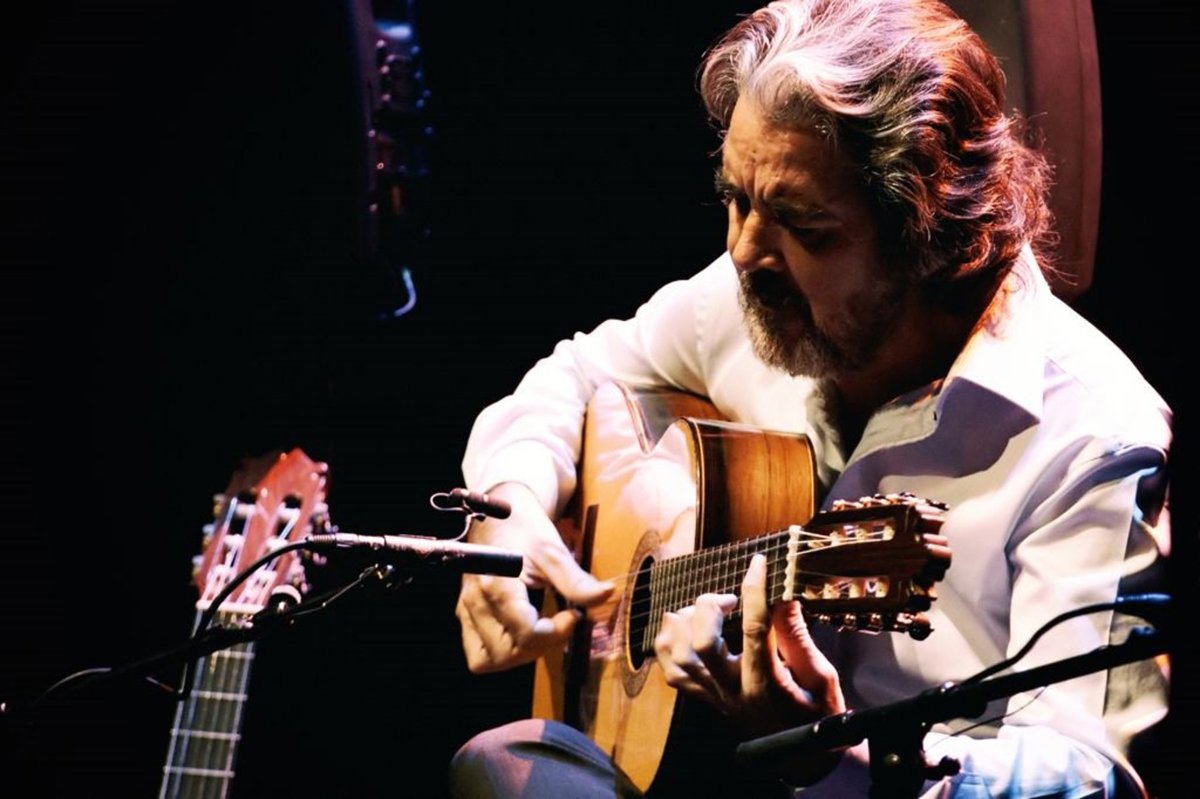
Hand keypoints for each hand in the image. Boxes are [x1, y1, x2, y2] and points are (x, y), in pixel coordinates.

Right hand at [454, 482, 613, 672]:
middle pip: (508, 652)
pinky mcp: (466, 616)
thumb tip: (607, 594)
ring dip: (521, 655)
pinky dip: (502, 654)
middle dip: (542, 646)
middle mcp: (475, 601)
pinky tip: (523, 637)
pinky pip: (478, 654)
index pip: (526, 632)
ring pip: (489, 660)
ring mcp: (467, 610)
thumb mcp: (553, 550)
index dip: (557, 633)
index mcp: (496, 583)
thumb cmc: (526, 528)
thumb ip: (576, 579)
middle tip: (562, 624)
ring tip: (543, 634)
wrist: (499, 514)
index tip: (575, 615)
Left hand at [654, 553, 844, 779]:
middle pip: (702, 645)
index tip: (758, 564)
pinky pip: (671, 671)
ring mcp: (713, 697)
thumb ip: (799, 639)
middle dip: (709, 608)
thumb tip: (784, 597)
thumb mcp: (822, 678)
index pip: (754, 630)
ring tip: (706, 611)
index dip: (754, 591)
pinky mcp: (703, 699)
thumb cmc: (817, 713)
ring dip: (684, 623)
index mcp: (767, 685)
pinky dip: (670, 643)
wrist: (802, 756)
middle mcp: (733, 692)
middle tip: (729, 599)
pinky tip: (686, 628)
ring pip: (679, 656)